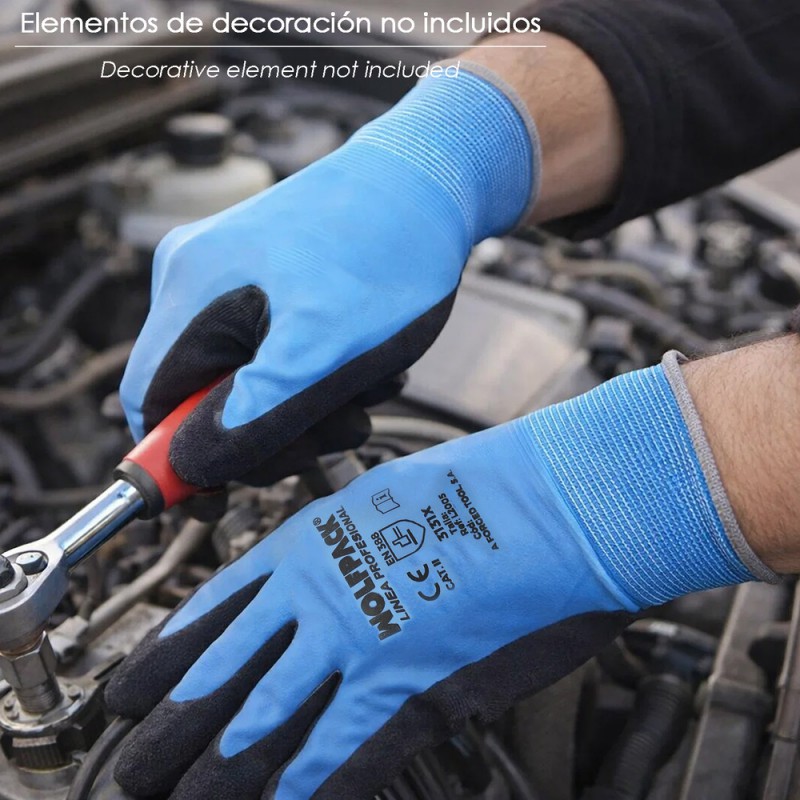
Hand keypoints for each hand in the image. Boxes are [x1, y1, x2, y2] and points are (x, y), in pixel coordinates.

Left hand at [106, 354, 767, 798]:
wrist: (550, 504)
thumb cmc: (480, 489)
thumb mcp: (386, 496)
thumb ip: (341, 537)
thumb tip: (318, 569)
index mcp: (311, 543)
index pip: (215, 608)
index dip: (166, 657)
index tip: (130, 691)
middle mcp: (320, 595)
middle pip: (223, 674)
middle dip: (170, 731)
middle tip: (130, 768)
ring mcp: (357, 643)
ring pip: (266, 722)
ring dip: (219, 772)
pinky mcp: (407, 688)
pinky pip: (341, 752)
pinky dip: (305, 790)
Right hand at [119, 68, 537, 487]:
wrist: (432, 179)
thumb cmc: (387, 250)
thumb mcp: (325, 348)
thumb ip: (256, 414)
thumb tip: (193, 467)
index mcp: (192, 292)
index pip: (151, 403)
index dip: (179, 461)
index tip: (222, 501)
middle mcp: (197, 280)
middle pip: (200, 398)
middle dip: (268, 433)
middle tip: (337, 432)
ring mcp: (232, 278)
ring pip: (243, 382)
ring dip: (303, 408)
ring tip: (365, 393)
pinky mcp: (266, 281)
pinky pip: (270, 353)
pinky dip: (313, 378)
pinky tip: (361, 368)